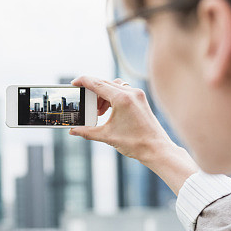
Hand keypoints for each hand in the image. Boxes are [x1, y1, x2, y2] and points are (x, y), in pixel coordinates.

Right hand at [69, 75, 198, 194]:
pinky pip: (123, 91)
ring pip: (114, 86)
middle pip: (105, 83)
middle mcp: (131, 93)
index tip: (74, 83)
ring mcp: (137, 95)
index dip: (83, 81)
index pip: (97, 84)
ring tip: (98, 111)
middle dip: (92, 91)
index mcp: (122, 98)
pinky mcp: (141, 99)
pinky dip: (112, 97)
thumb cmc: (135, 143)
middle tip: (83, 100)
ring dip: (103, 95)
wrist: (157, 149)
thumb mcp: (107, 136)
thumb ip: (87, 131)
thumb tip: (73, 131)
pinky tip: (108, 111)